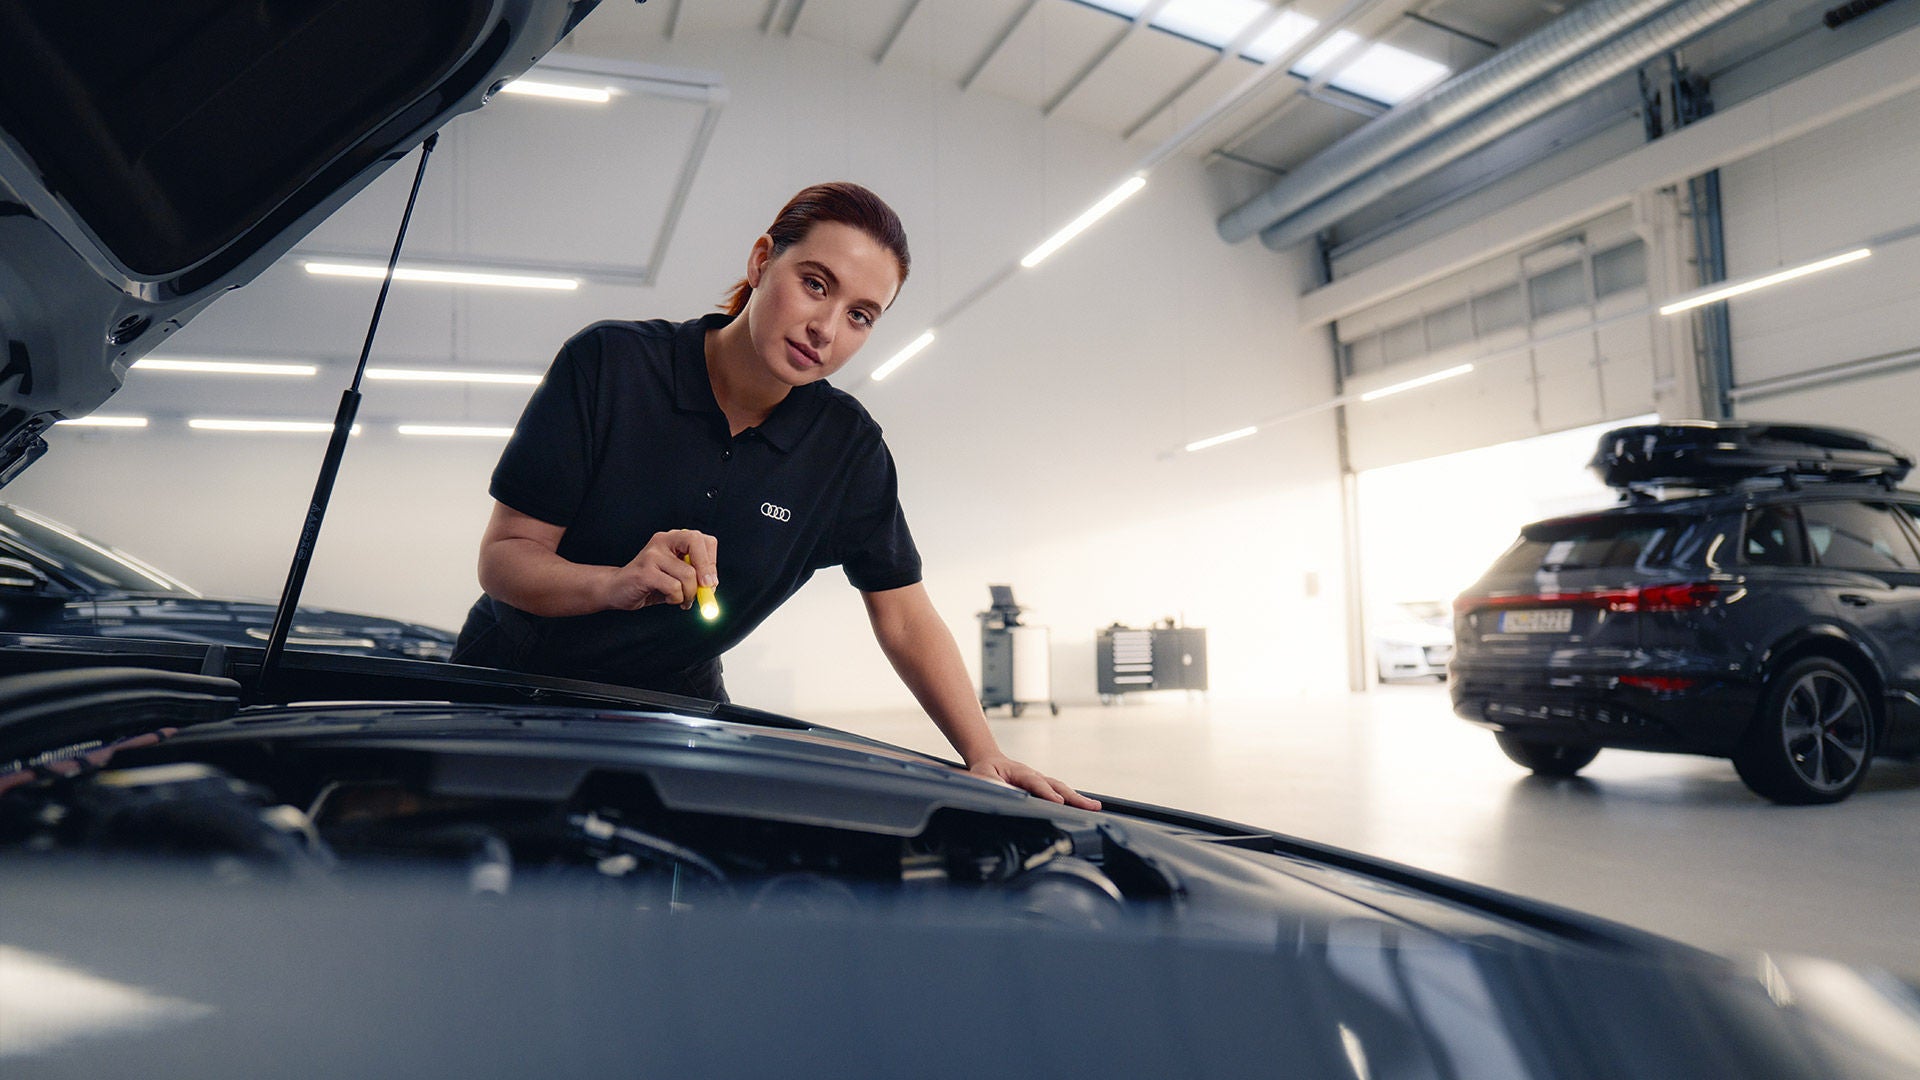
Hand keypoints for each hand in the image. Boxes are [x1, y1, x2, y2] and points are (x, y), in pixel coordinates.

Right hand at [600, 530, 718, 610]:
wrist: (617, 589)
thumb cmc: (650, 583)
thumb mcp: (676, 576)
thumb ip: (694, 576)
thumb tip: (712, 585)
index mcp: (673, 538)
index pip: (703, 540)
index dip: (711, 561)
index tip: (711, 581)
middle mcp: (663, 540)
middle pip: (696, 542)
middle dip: (706, 569)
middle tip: (707, 588)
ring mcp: (653, 554)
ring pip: (688, 574)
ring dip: (690, 593)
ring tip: (681, 599)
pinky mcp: (645, 571)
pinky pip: (674, 587)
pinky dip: (676, 598)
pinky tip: (669, 599)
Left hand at [968, 755, 1100, 810]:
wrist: (990, 760)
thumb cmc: (986, 770)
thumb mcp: (982, 776)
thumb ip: (989, 784)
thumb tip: (998, 792)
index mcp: (1020, 772)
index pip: (1036, 783)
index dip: (1047, 793)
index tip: (1058, 801)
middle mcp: (1034, 775)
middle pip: (1057, 786)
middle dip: (1074, 797)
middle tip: (1091, 806)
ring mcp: (1041, 780)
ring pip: (1062, 789)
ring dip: (1079, 799)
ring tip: (1095, 807)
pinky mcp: (1043, 786)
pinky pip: (1060, 792)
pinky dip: (1074, 800)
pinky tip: (1085, 806)